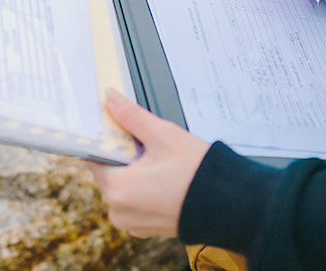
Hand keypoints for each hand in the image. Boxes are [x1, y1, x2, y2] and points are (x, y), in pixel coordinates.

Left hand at [87, 89, 209, 237]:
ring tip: (163, 162)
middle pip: (111, 170)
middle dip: (127, 154)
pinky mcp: (147, 227)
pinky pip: (138, 200)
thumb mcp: (164, 136)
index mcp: (116, 190)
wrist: (231, 205)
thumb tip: (110, 99)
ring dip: (137, 170)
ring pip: (125, 185)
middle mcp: (119, 211)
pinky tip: (167, 178)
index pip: (95, 156)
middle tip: (152, 144)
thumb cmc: (198, 173)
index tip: (122, 128)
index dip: (108, 138)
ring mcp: (133, 222)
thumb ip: (132, 116)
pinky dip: (147, 187)